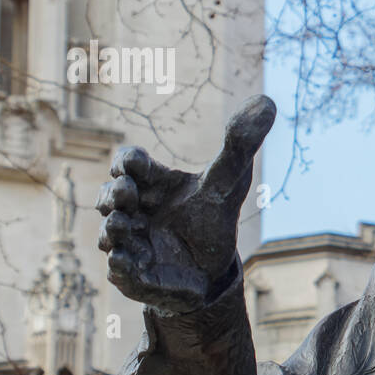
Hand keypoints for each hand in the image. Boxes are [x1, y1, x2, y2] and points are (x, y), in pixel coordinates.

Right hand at [96, 95, 275, 314]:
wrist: (211, 270)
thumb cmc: (212, 218)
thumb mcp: (230, 180)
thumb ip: (241, 143)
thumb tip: (266, 101)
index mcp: (151, 182)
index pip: (127, 163)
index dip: (126, 162)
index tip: (135, 167)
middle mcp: (133, 210)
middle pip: (110, 196)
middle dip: (114, 194)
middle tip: (127, 196)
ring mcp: (128, 242)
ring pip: (108, 233)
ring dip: (113, 228)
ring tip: (125, 226)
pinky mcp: (132, 274)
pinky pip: (116, 270)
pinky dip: (120, 265)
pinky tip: (129, 261)